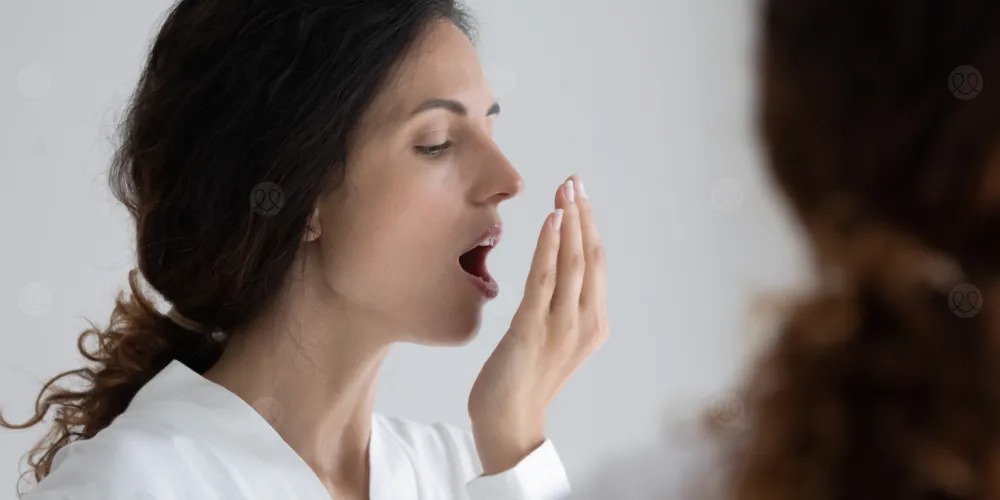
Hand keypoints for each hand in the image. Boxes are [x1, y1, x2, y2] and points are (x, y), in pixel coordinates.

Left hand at [468, 174, 607, 474]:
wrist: (508, 423)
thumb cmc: (524, 381)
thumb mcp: (551, 340)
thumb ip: (559, 307)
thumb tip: (553, 272)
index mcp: (594, 323)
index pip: (596, 263)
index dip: (590, 226)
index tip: (580, 196)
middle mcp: (585, 322)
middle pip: (589, 256)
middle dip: (583, 214)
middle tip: (574, 181)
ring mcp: (561, 326)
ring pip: (572, 262)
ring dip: (569, 221)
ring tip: (564, 191)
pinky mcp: (532, 329)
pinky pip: (544, 279)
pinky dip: (550, 246)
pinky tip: (551, 221)